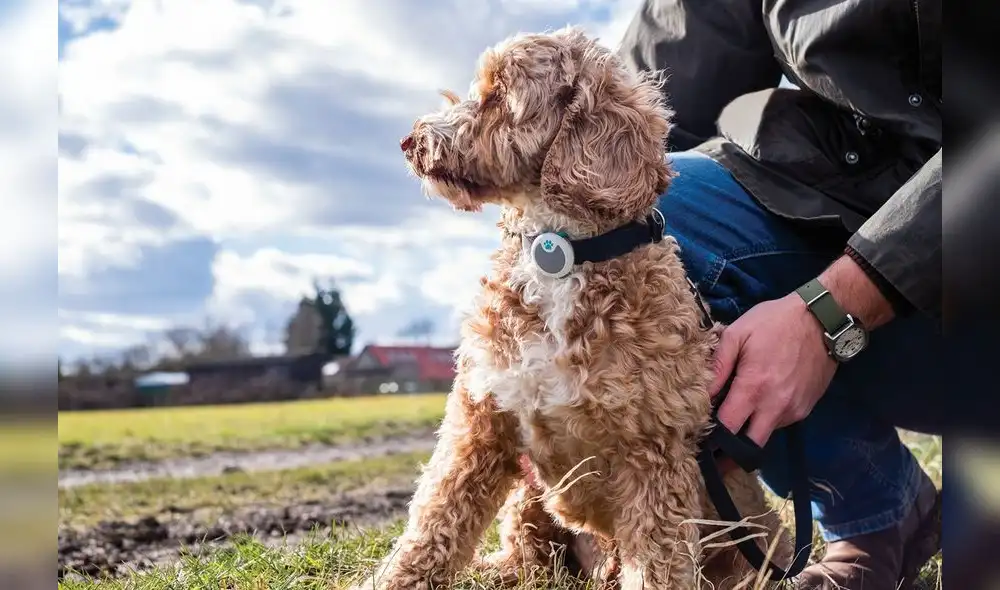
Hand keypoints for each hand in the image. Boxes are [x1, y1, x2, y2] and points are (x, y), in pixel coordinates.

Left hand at [708, 292, 837, 447]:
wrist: (823, 320)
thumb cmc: (775, 322)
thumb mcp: (738, 334)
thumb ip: (718, 365)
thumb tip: (703, 393)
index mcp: (754, 388)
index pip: (728, 429)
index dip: (712, 437)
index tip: (701, 436)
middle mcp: (775, 406)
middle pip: (750, 447)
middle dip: (732, 451)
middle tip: (716, 445)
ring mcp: (794, 410)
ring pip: (765, 434)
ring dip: (750, 428)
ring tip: (739, 410)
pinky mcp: (806, 409)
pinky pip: (779, 422)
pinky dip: (766, 417)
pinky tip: (762, 398)